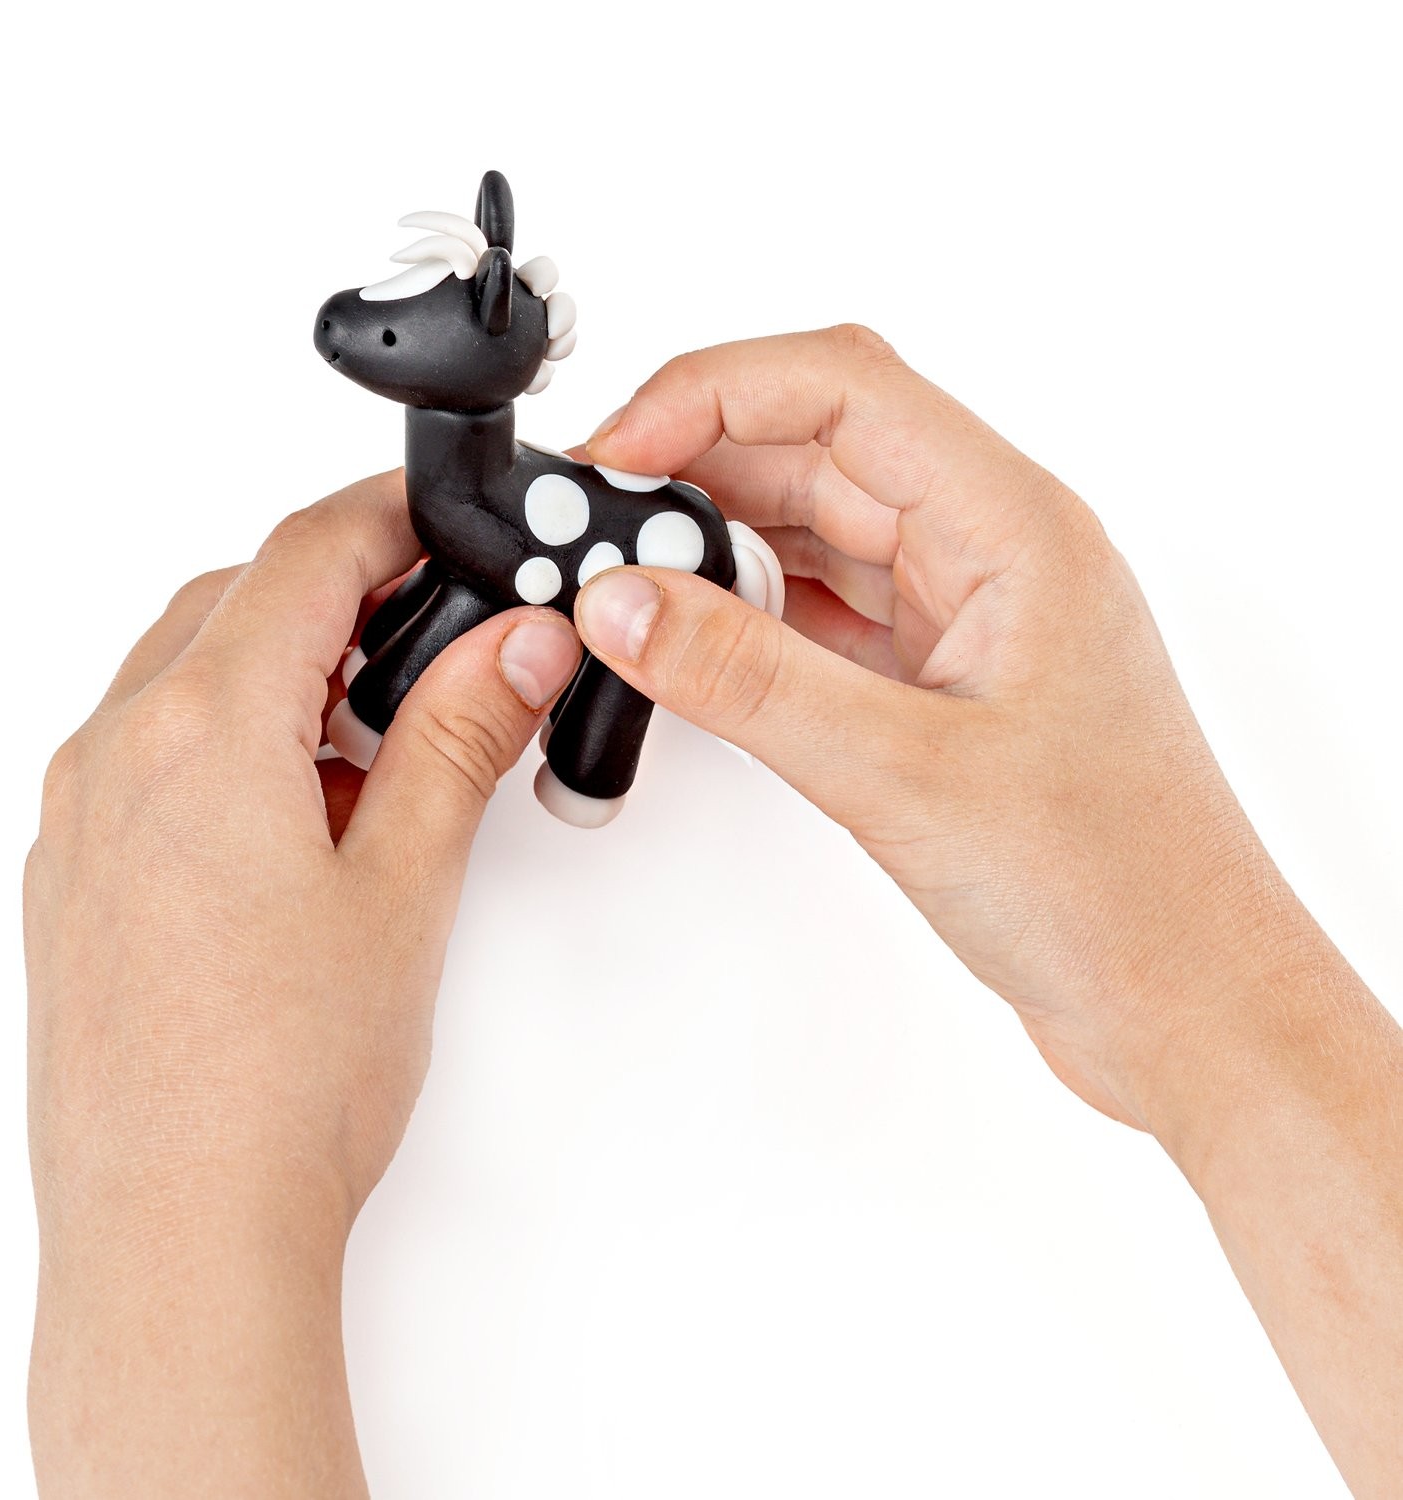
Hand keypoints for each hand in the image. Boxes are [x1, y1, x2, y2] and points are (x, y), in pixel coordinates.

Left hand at [24, 471, 580, 1495]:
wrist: (177, 1234)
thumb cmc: (277, 1084)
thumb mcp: (407, 882)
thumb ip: (460, 736)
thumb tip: (509, 645)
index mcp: (202, 730)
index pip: (306, 554)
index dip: (392, 517)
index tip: (448, 517)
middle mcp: (116, 755)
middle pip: (237, 600)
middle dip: (342, 595)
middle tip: (437, 639)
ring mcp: (78, 819)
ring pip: (183, 674)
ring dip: (281, 670)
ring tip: (377, 750)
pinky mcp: (70, 878)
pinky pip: (144, 751)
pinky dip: (226, 739)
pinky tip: (298, 820)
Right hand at [575, 328, 1402, 1495]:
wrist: (1182, 1000)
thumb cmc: (1114, 887)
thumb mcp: (904, 772)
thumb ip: (747, 678)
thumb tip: (624, 603)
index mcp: (1015, 526)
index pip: (842, 387)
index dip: (710, 395)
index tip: (614, 452)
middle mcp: (992, 551)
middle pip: (817, 447)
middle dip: (694, 465)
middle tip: (594, 521)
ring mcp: (964, 617)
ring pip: (815, 529)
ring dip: (715, 541)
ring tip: (626, 580)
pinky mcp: (938, 684)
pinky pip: (823, 611)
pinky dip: (748, 614)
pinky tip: (692, 639)